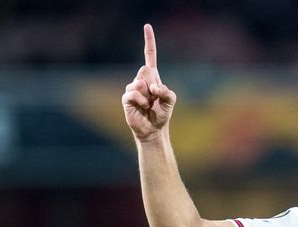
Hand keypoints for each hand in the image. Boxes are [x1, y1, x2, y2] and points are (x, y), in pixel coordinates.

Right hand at [122, 24, 176, 140]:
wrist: (154, 129)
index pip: (150, 56)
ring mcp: (132, 88)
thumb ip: (167, 91)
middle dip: (154, 84)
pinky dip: (142, 101)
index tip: (147, 26)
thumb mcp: (171, 101)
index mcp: (152, 77)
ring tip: (149, 105)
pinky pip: (134, 93)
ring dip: (148, 96)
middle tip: (155, 98)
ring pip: (140, 83)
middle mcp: (141, 80)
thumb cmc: (162, 113)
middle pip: (146, 70)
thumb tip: (153, 87)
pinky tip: (143, 107)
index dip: (149, 41)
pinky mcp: (126, 98)